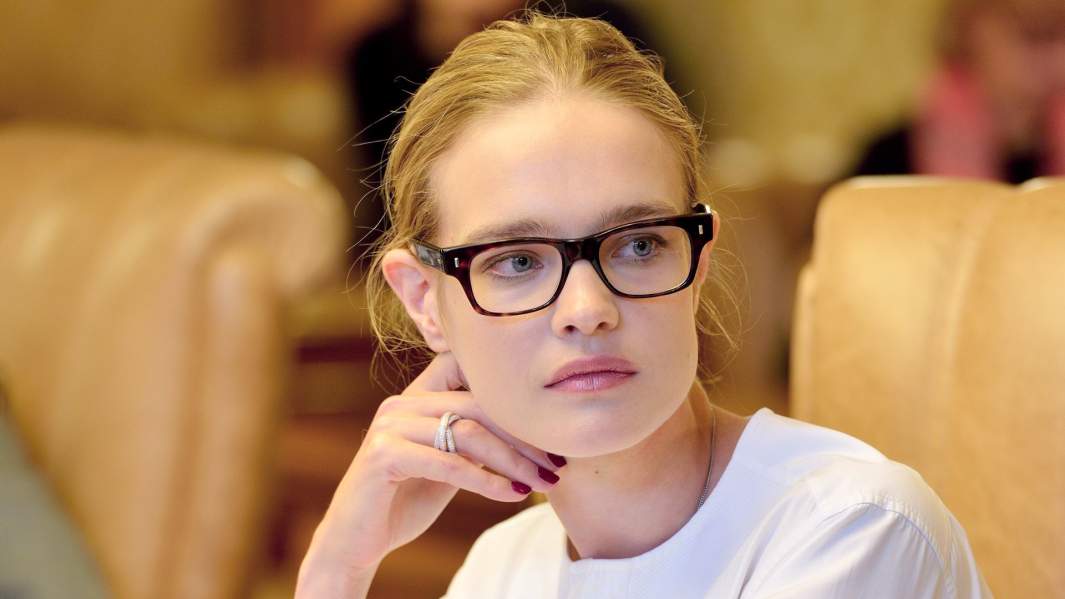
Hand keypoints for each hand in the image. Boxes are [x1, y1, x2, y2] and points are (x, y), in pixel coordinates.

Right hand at [295, 351, 562, 593]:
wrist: (356, 541)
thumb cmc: (405, 500)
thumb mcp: (448, 464)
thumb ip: (475, 442)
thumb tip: (534, 435)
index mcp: (416, 397)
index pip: (469, 374)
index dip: (511, 395)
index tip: (550, 426)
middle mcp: (401, 403)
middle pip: (479, 406)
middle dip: (525, 437)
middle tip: (558, 464)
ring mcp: (390, 426)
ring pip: (468, 433)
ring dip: (514, 461)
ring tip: (544, 482)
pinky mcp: (384, 455)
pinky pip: (448, 463)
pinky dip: (486, 481)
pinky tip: (512, 494)